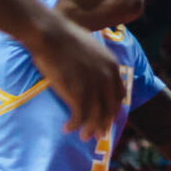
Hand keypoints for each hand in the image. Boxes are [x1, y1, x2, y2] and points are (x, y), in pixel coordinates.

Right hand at [25, 14, 125, 140]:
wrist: (51, 34)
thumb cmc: (65, 37)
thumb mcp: (92, 47)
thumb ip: (97, 61)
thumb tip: (92, 66)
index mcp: (113, 67)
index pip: (119, 95)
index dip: (114, 108)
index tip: (107, 116)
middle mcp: (107, 78)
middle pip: (110, 108)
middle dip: (105, 123)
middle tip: (99, 135)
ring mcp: (94, 87)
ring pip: (97, 116)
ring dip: (91, 129)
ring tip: (85, 137)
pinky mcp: (78, 93)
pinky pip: (80, 117)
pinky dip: (75, 125)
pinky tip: (68, 129)